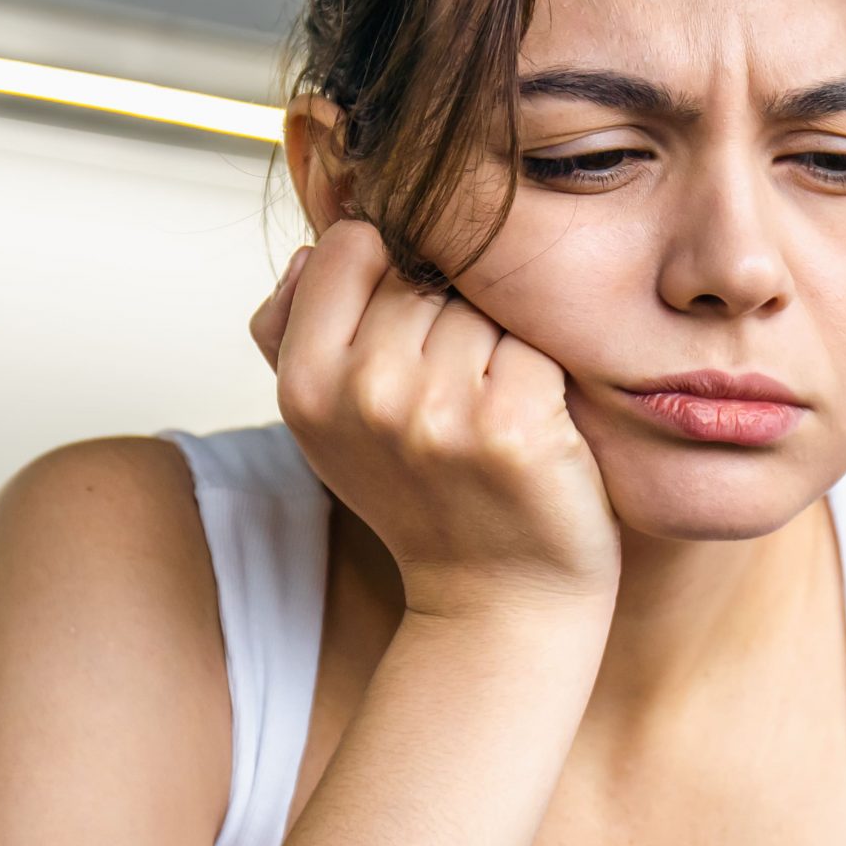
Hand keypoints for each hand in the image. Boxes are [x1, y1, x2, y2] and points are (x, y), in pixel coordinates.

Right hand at [249, 219, 620, 619]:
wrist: (498, 600)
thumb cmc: (424, 496)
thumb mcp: (330, 419)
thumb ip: (298, 326)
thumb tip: (316, 249)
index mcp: (305, 385)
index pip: (352, 246)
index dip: (391, 279)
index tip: (407, 342)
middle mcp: (365, 393)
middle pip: (426, 274)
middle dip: (451, 317)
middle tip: (456, 398)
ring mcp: (442, 409)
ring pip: (484, 303)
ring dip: (500, 345)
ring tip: (491, 413)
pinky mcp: (516, 423)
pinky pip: (538, 340)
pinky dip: (547, 374)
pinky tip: (535, 427)